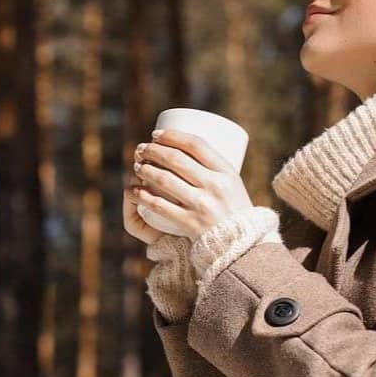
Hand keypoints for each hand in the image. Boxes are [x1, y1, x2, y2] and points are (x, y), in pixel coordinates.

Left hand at [129, 128, 253, 242]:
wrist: (240, 241)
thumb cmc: (234, 207)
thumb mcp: (232, 182)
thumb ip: (212, 167)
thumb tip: (180, 145)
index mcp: (227, 171)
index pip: (196, 144)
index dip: (172, 136)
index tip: (157, 134)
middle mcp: (215, 186)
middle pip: (176, 159)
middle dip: (153, 150)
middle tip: (141, 149)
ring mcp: (202, 205)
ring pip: (165, 180)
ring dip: (145, 170)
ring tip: (137, 166)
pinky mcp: (191, 223)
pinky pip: (161, 206)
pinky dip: (144, 196)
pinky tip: (135, 191)